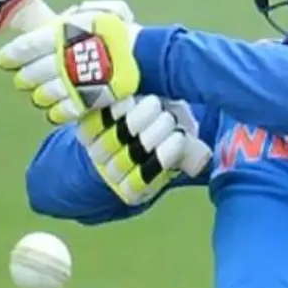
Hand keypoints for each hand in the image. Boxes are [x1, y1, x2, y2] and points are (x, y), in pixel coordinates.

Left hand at [0, 2, 143, 124]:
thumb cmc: (123, 32)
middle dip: (24, 76)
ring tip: (39, 93)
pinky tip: (53, 110)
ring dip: (38, 94)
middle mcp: (61, 58)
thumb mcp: (102, 11)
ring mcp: (72, 82)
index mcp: (62, 34)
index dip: (11, 54)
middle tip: (22, 77)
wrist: (146, 56)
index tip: (3, 59)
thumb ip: (80, 14)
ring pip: (43, 94)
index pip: (26, 46)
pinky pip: (61, 111)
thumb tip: (64, 17)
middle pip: (30, 73)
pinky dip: (55, 112)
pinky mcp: (84, 101)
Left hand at [78, 95, 211, 204]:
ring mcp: (96, 153)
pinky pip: (94, 122)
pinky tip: (130, 98)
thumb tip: (203, 158)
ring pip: (112, 140)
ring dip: (135, 119)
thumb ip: (190, 152)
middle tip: (169, 116)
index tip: (179, 136)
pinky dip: (113, 109)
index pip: (140, 184)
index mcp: (136, 188)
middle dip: (154, 132)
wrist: (133, 116)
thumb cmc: (165, 133)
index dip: (163, 157)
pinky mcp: (84, 128)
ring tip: (153, 103)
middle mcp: (113, 175)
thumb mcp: (182, 146)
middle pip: (129, 158)